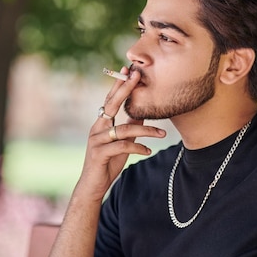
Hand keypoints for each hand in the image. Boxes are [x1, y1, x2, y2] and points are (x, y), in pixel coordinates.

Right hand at [76, 67, 165, 202]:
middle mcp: (97, 128)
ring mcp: (97, 140)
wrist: (93, 186)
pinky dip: (138, 147)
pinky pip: (122, 146)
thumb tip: (143, 113)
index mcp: (101, 123)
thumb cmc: (107, 162)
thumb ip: (129, 127)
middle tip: (137, 77)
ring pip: (124, 129)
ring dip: (146, 131)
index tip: (127, 70)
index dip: (118, 85)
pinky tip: (148, 150)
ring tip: (162, 134)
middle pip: (111, 105)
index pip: (110, 100)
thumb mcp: (121, 143)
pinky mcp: (99, 153)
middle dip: (125, 90)